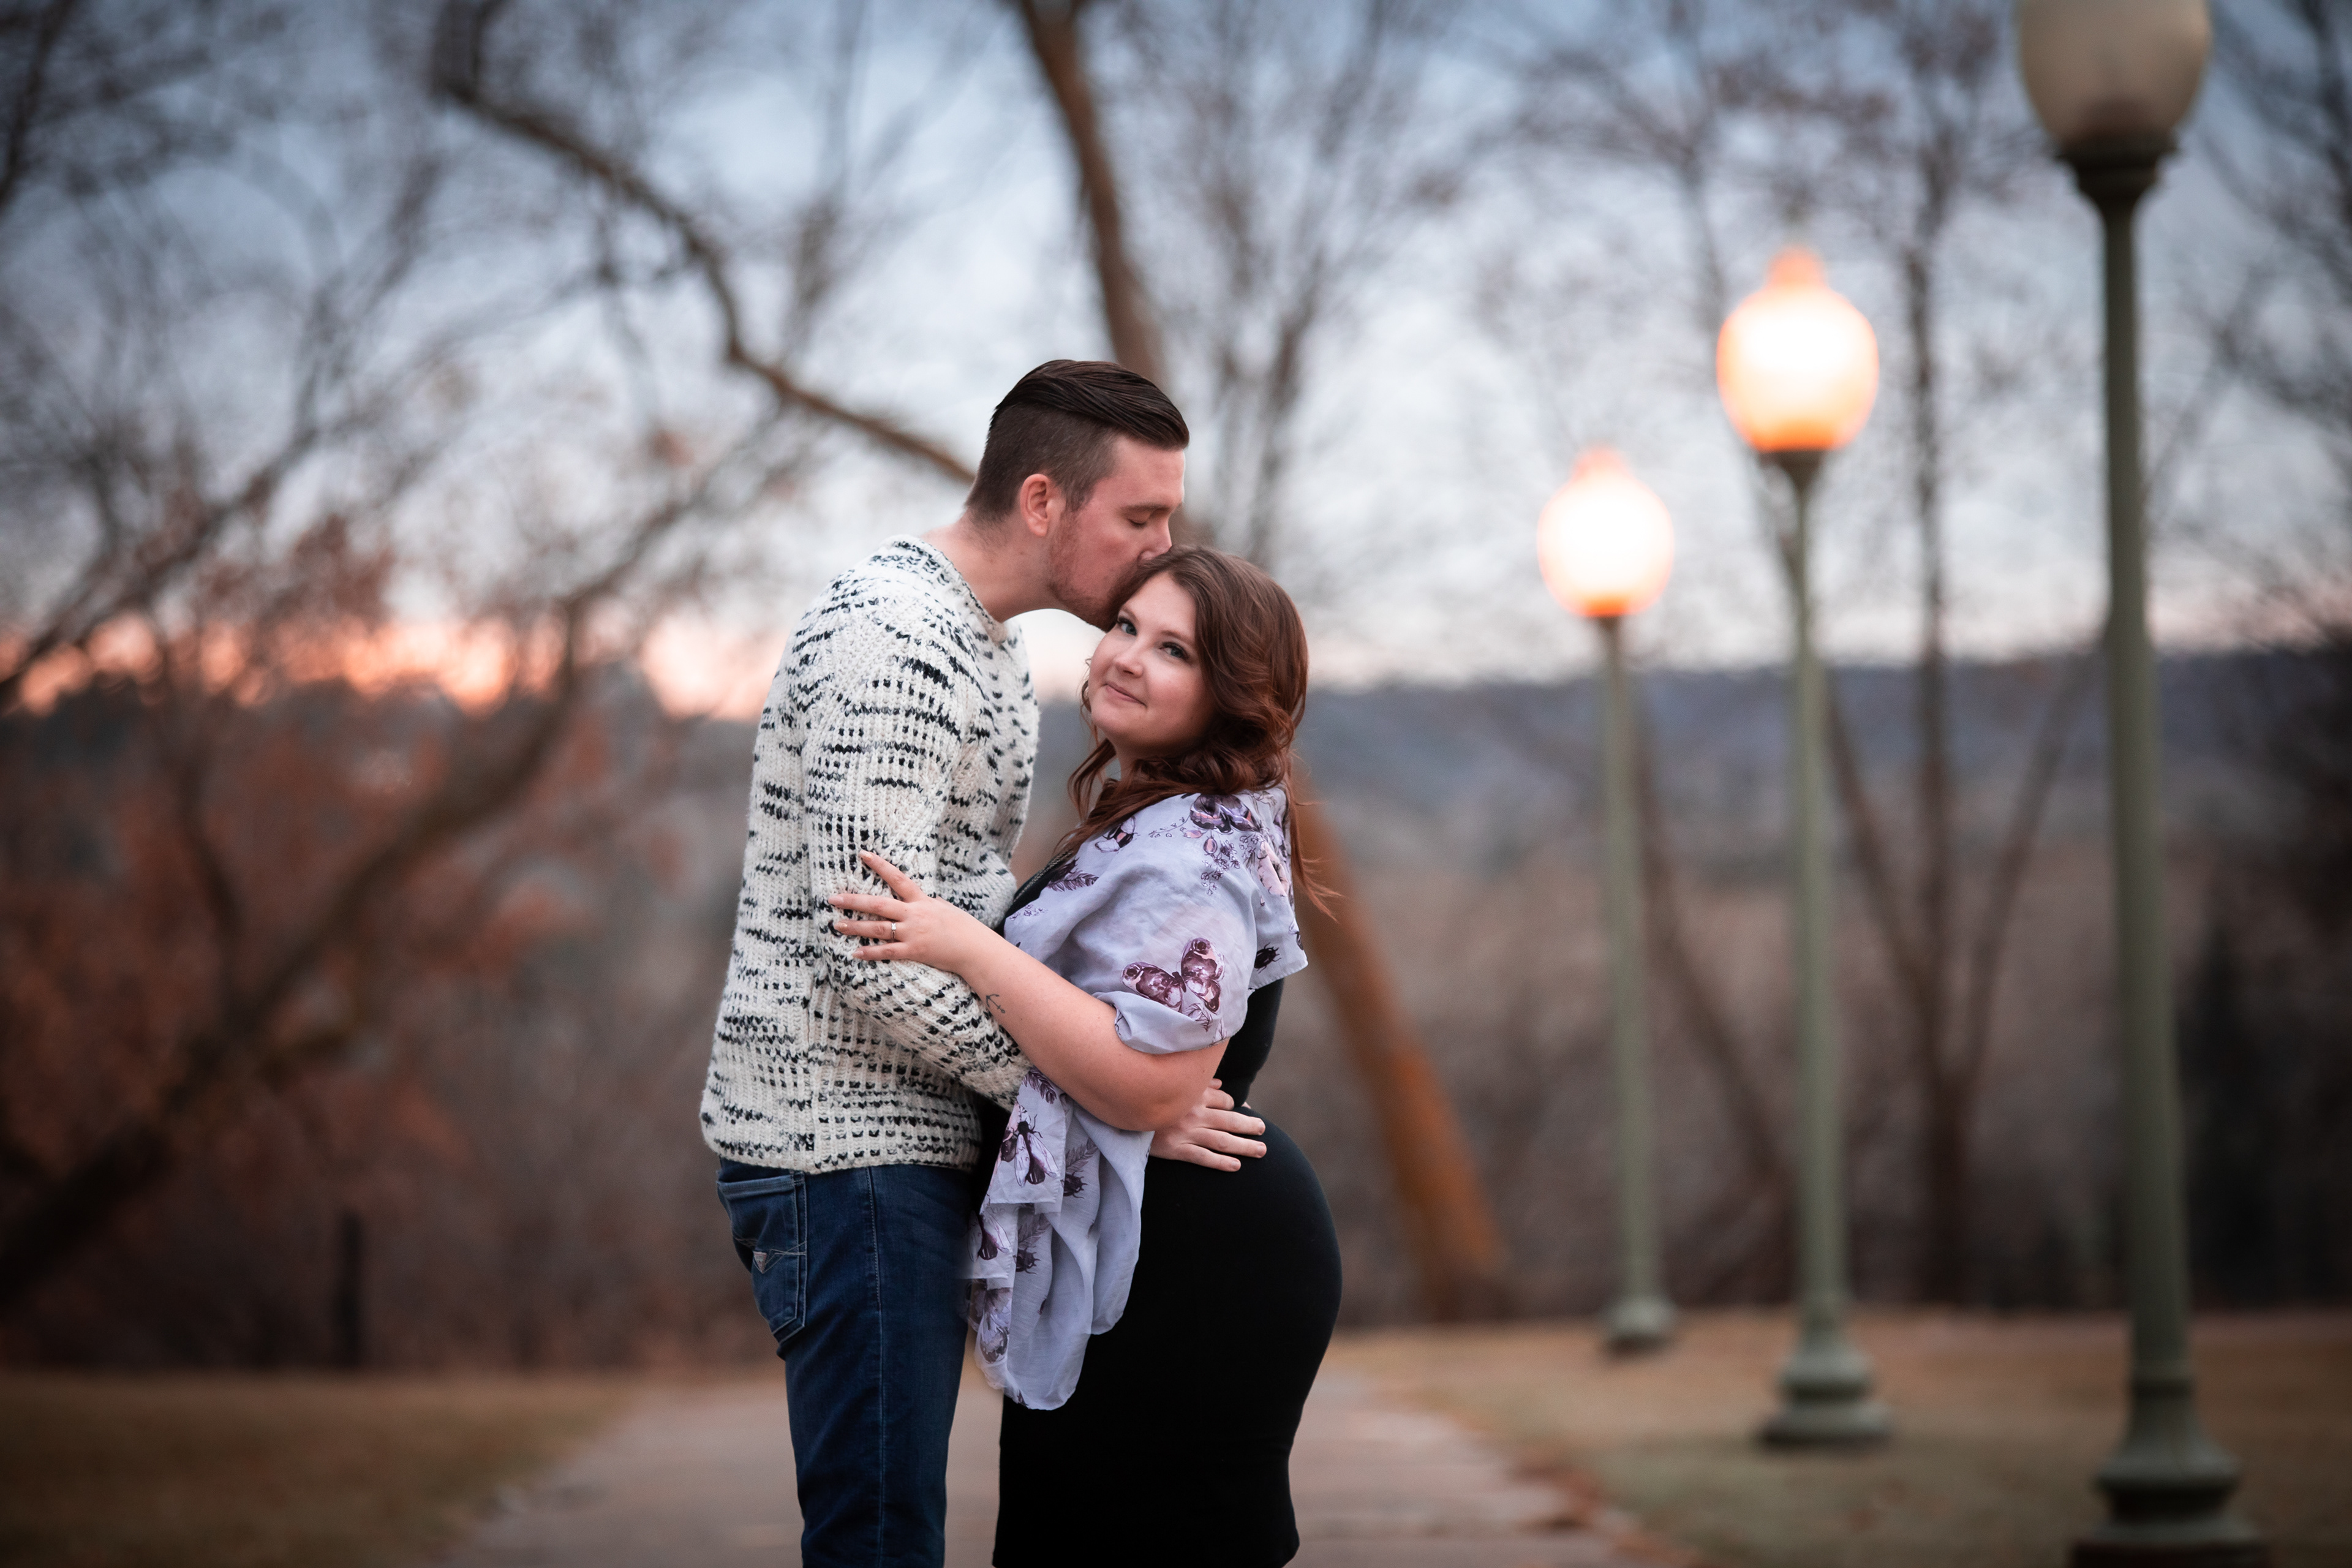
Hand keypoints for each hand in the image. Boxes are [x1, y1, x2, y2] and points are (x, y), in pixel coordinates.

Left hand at [830, 851, 992, 974]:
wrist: (975, 949)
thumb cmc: (964, 928)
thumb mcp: (947, 909)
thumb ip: (932, 903)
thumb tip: (929, 898)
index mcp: (922, 900)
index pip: (898, 878)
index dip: (880, 865)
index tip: (863, 854)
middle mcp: (914, 914)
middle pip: (878, 904)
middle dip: (854, 900)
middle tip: (833, 898)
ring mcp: (913, 933)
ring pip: (878, 928)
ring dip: (855, 927)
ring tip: (837, 925)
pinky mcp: (914, 951)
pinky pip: (887, 952)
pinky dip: (870, 953)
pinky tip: (855, 953)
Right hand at [1149, 1080, 1265, 1171]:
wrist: (1124, 1118)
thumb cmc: (1151, 1098)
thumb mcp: (1173, 1086)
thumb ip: (1199, 1085)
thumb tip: (1221, 1086)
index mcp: (1193, 1095)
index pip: (1224, 1101)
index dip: (1235, 1106)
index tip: (1242, 1111)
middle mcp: (1193, 1112)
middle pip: (1230, 1120)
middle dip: (1249, 1126)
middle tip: (1263, 1130)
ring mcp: (1185, 1132)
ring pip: (1222, 1140)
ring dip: (1244, 1146)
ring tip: (1261, 1150)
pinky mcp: (1175, 1149)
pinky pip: (1203, 1157)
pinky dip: (1221, 1162)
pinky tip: (1236, 1166)